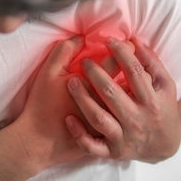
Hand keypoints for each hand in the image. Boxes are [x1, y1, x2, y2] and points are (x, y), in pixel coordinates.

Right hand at [8, 35, 134, 173]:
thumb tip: (80, 38)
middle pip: (133, 79)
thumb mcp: (48, 74)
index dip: (124, 48)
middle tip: (137, 53)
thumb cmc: (43, 106)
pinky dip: (136, 106)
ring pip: (138, 99)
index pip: (117, 61)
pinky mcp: (112, 136)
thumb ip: (63, 52)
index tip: (126, 41)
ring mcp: (114, 122)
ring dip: (142, 83)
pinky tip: (134, 97)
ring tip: (142, 72)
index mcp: (95, 87)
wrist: (38, 143)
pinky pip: (133, 117)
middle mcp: (110, 105)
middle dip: (136, 63)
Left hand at [65, 36, 180, 163]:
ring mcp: (124, 137)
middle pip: (112, 94)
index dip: (121, 53)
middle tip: (85, 62)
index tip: (109, 41)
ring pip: (98, 118)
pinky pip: (92, 146)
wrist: (165, 145)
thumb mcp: (165, 86)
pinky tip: (69, 119)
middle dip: (96, 74)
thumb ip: (151, 63)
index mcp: (151, 101)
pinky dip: (79, 135)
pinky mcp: (113, 151)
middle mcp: (137, 119)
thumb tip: (134, 40)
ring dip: (83, 99)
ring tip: (71, 82)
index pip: (134, 72)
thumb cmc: (163, 109)